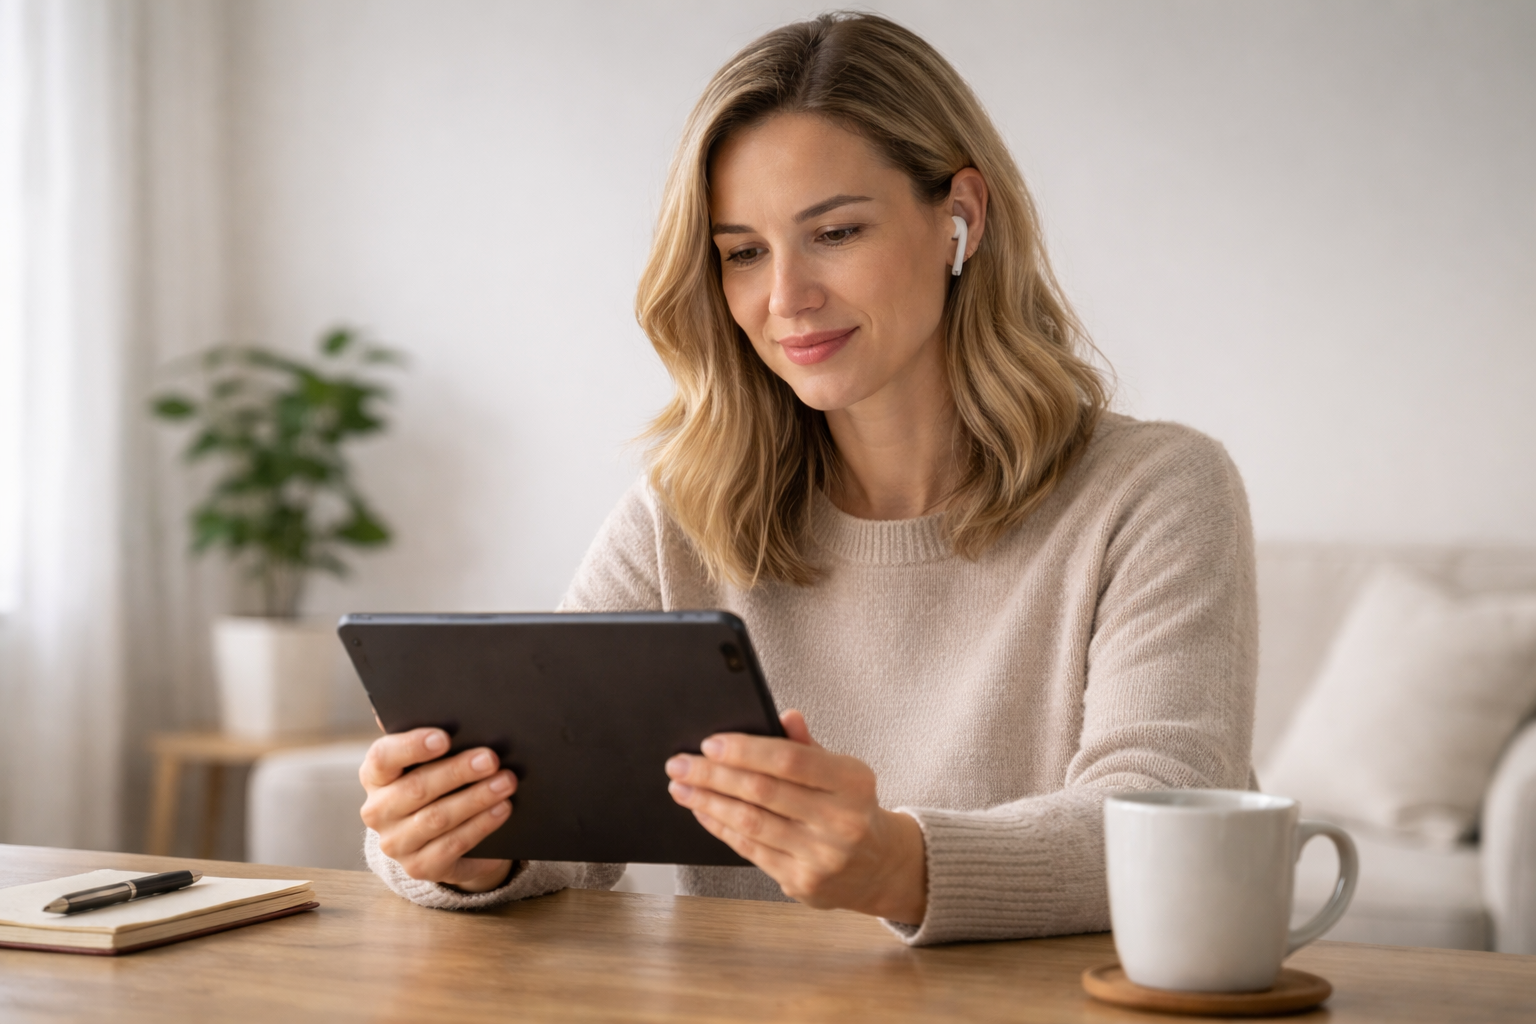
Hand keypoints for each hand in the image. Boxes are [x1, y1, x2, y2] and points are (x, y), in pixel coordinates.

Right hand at [359, 727, 515, 892]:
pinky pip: (453, 845)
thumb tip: (438, 704)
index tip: (444, 737)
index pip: (383, 757)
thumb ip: (430, 737)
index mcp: (375, 776)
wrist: (439, 838)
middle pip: (416, 788)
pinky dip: (481, 825)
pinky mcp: (419, 867)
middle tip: (491, 758)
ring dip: (476, 798)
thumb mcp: (428, 761)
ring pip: (437, 818)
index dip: (412, 746)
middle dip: (457, 771)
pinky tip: (502, 809)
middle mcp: (377, 811)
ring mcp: (396, 843)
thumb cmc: (437, 783)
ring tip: (506, 782)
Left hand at [665, 710, 926, 924]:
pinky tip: (702, 811)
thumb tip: (783, 716)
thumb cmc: (852, 809)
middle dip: (714, 775)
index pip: (791, 761)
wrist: (879, 868)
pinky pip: (750, 850)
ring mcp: (821, 856)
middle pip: (763, 792)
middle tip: (680, 764)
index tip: (710, 743)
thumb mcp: (843, 772)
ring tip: (681, 787)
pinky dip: (721, 827)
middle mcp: (841, 821)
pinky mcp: (802, 881)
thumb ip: (808, 746)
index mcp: (853, 783)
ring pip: (751, 823)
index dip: (746, 751)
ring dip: (709, 802)